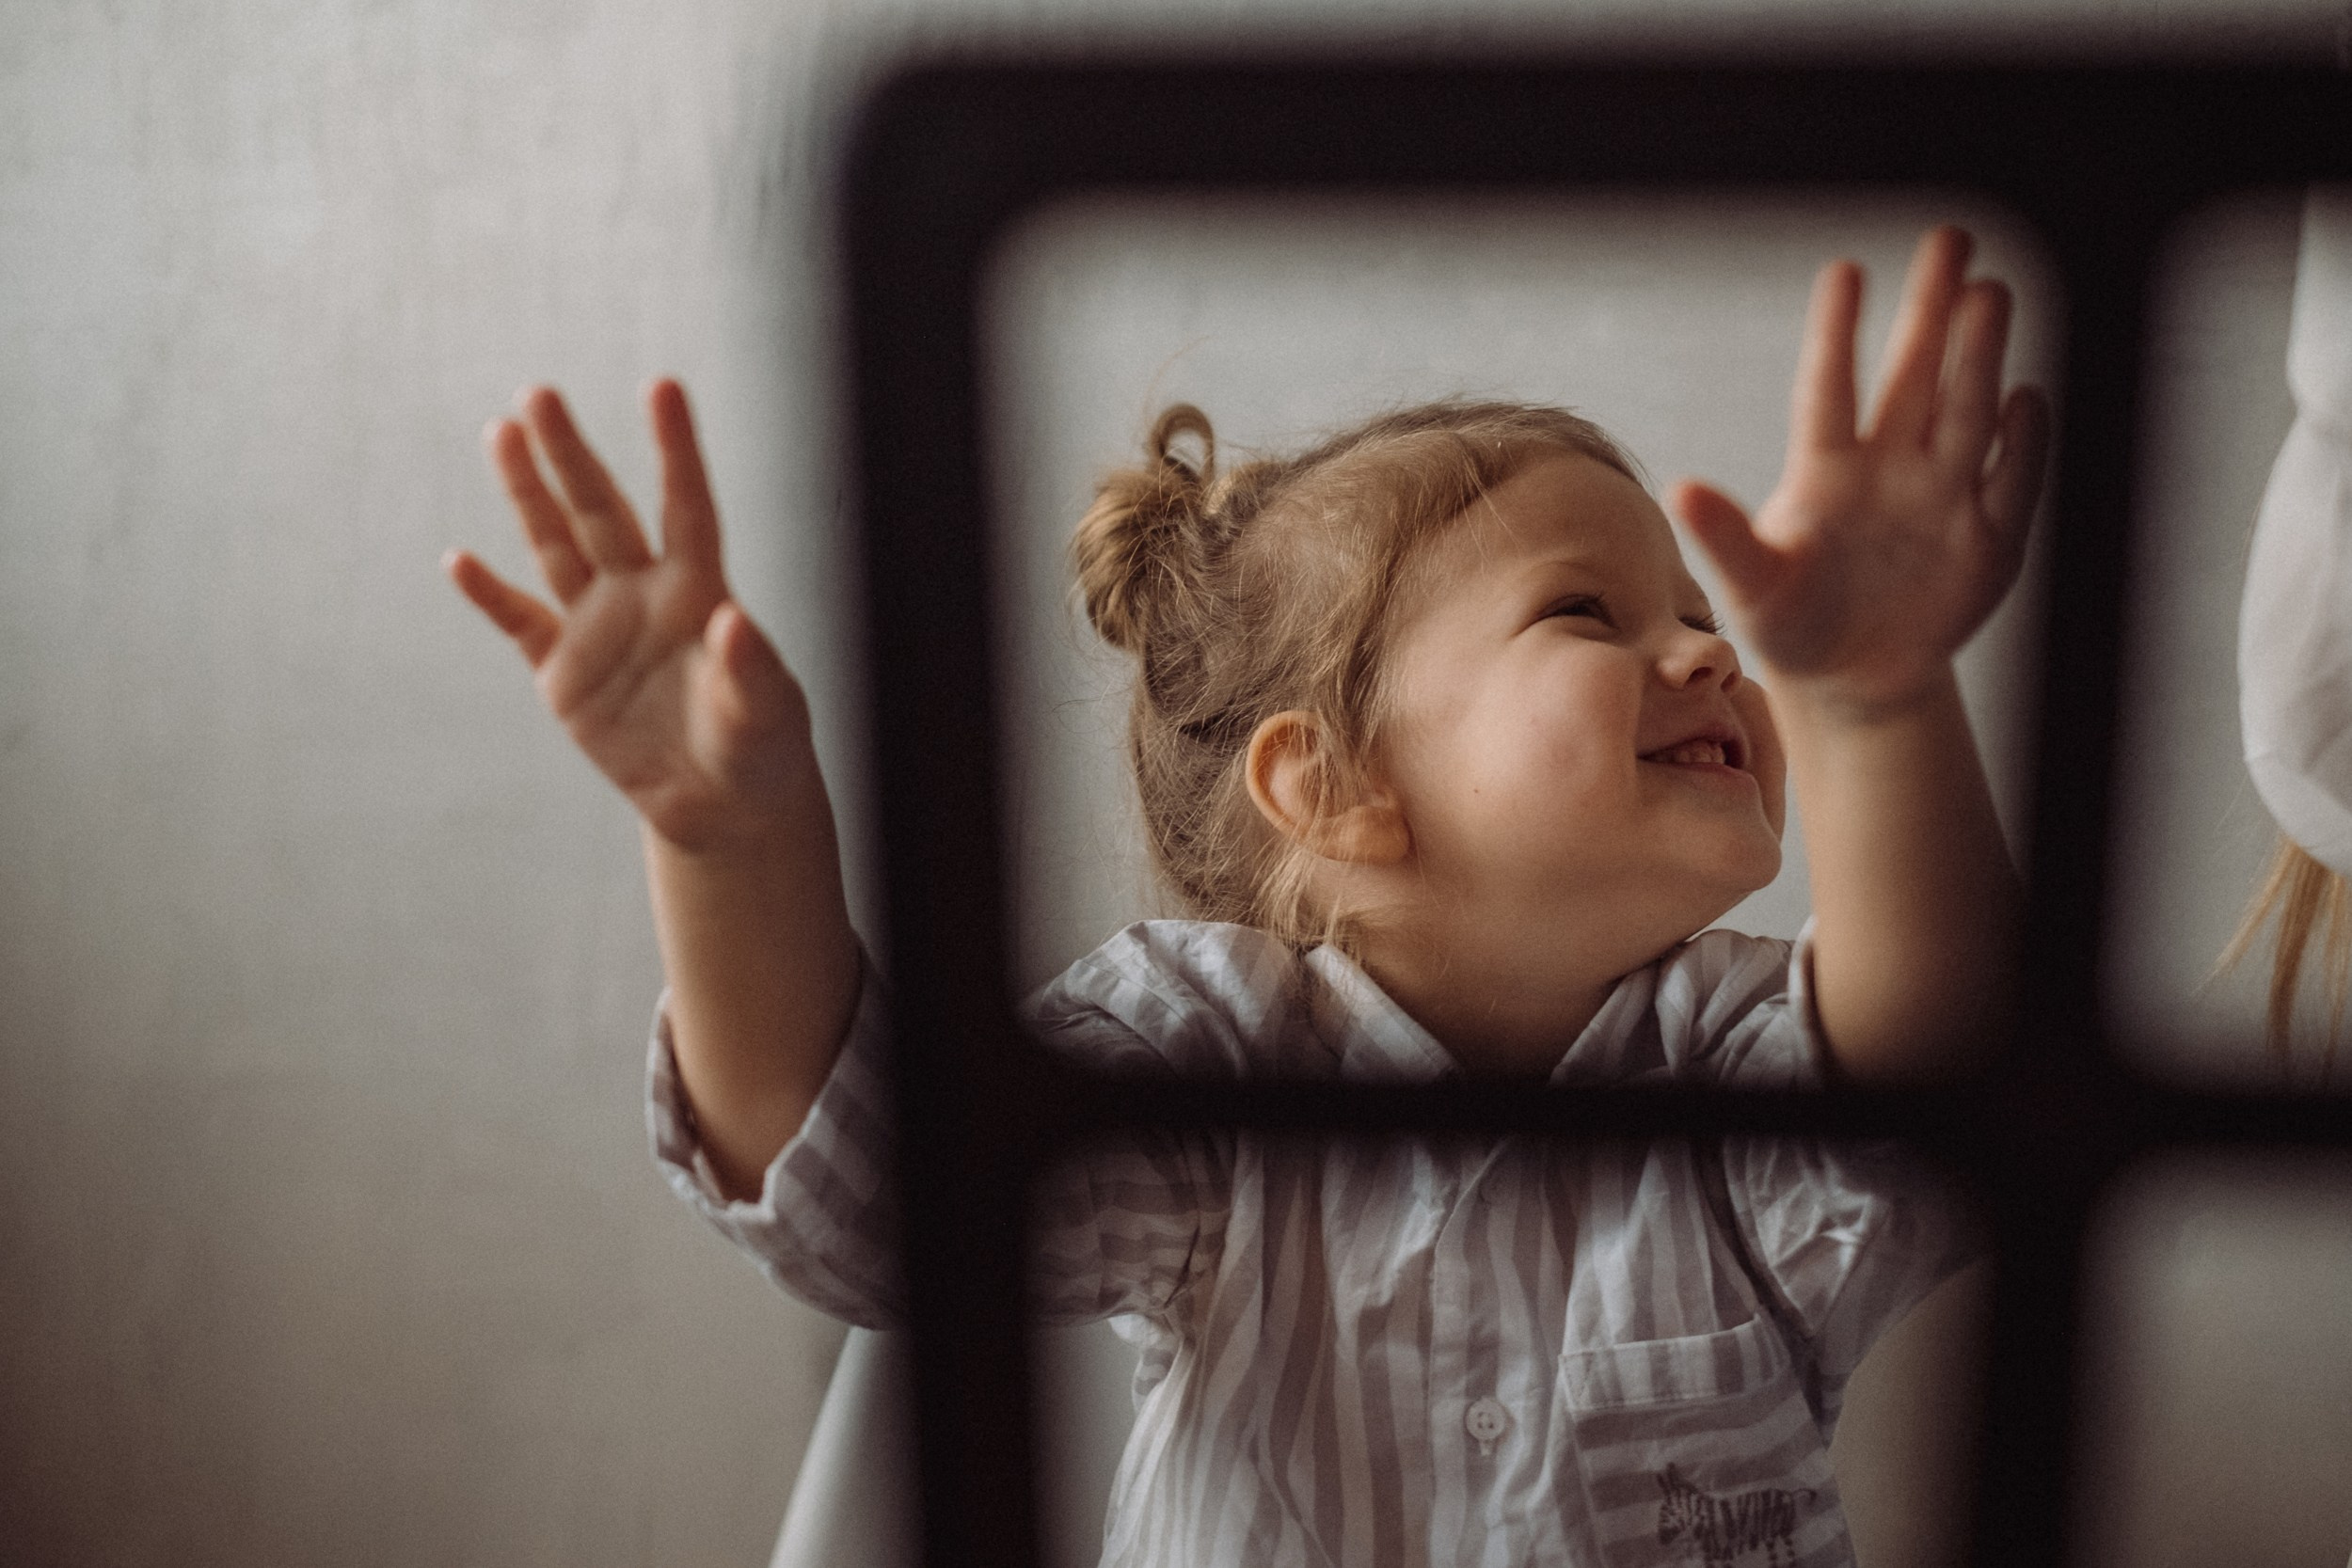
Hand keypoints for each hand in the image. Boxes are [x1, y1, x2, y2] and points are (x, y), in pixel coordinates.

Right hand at [446, 380, 808, 851]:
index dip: (675, 449)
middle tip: (540, 393)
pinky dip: (490, 596)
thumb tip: (735, 621)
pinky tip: (460, 561)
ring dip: (529, 495)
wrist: (722, 804)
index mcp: (700, 592)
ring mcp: (600, 628)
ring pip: (557, 546)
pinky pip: (521, 623)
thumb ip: (751, 667)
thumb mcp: (767, 712)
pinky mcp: (566, 672)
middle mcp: (644, 594)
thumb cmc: (761, 749)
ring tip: (502, 431)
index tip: (663, 386)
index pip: (686, 506)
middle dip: (570, 456)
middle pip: (602, 511)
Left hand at [1672, 226, 2051, 718]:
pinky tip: (2027, 396)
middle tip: (1948, 239)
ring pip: (1966, 411)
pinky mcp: (1991, 537)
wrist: (1855, 678)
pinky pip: (2011, 481)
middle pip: (1913, 378)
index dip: (1836, 334)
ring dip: (1979, 356)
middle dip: (1932, 312)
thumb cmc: (1793, 622)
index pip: (1828, 390)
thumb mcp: (1752, 589)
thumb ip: (1724, 540)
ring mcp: (1943, 496)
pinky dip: (2022, 443)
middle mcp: (1890, 468)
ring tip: (1989, 292)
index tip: (1845, 270)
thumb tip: (1678, 489)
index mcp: (1825, 472)